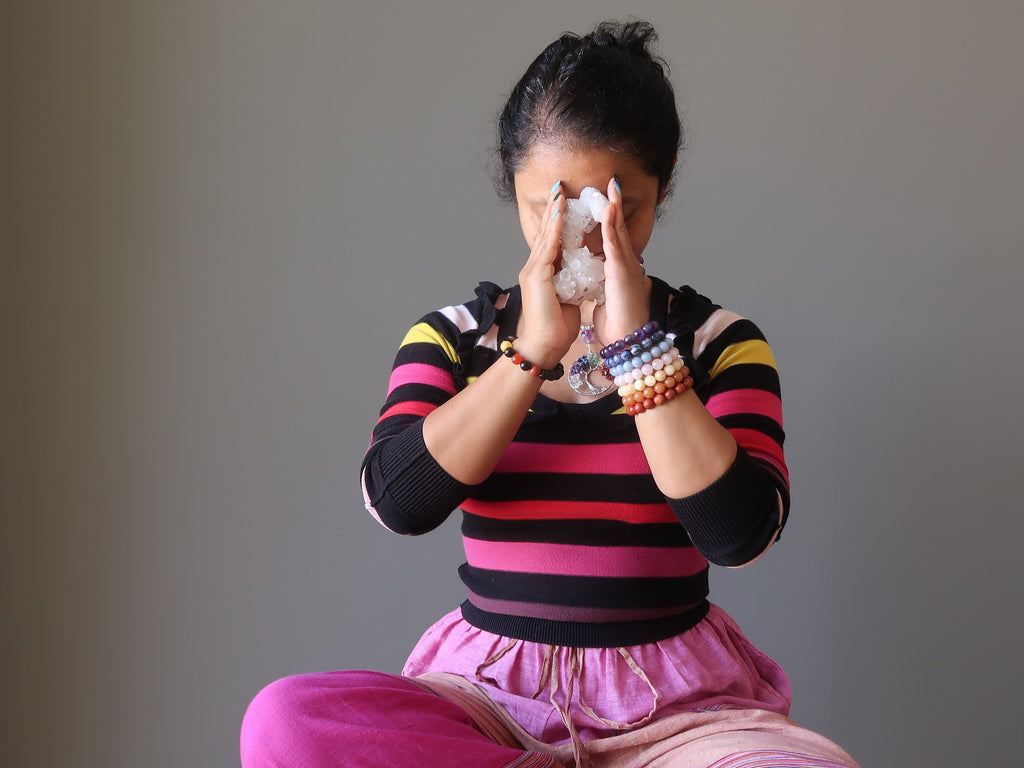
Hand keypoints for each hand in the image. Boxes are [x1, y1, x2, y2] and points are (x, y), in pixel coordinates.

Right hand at [516, 182, 580, 365]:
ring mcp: (532, 271)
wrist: (545, 346)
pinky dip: (554, 230)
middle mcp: (534, 269)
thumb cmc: (556, 328)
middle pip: (545, 233)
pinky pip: (548, 248)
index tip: (565, 203)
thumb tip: (580, 273)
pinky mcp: (537, 276)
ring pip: (545, 236)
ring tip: (560, 194)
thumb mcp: (566, 298)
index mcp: (542, 274)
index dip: (557, 222)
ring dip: (554, 214)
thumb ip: (570, 282)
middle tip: (560, 188)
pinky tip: (560, 215)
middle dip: (553, 210)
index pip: (550, 242)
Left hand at [594, 176, 650, 343]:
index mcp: (620, 269)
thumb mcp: (609, 297)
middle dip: (615, 205)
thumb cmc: (619, 324)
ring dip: (615, 207)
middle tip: (612, 183)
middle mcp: (626, 264)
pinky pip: (615, 244)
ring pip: (619, 231)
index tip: (606, 201)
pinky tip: (609, 210)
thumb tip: (598, 280)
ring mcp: (626, 266)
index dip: (610, 219)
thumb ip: (605, 284)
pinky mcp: (622, 272)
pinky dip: (612, 226)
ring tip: (612, 187)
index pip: (614, 239)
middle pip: (619, 228)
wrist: (628, 340)